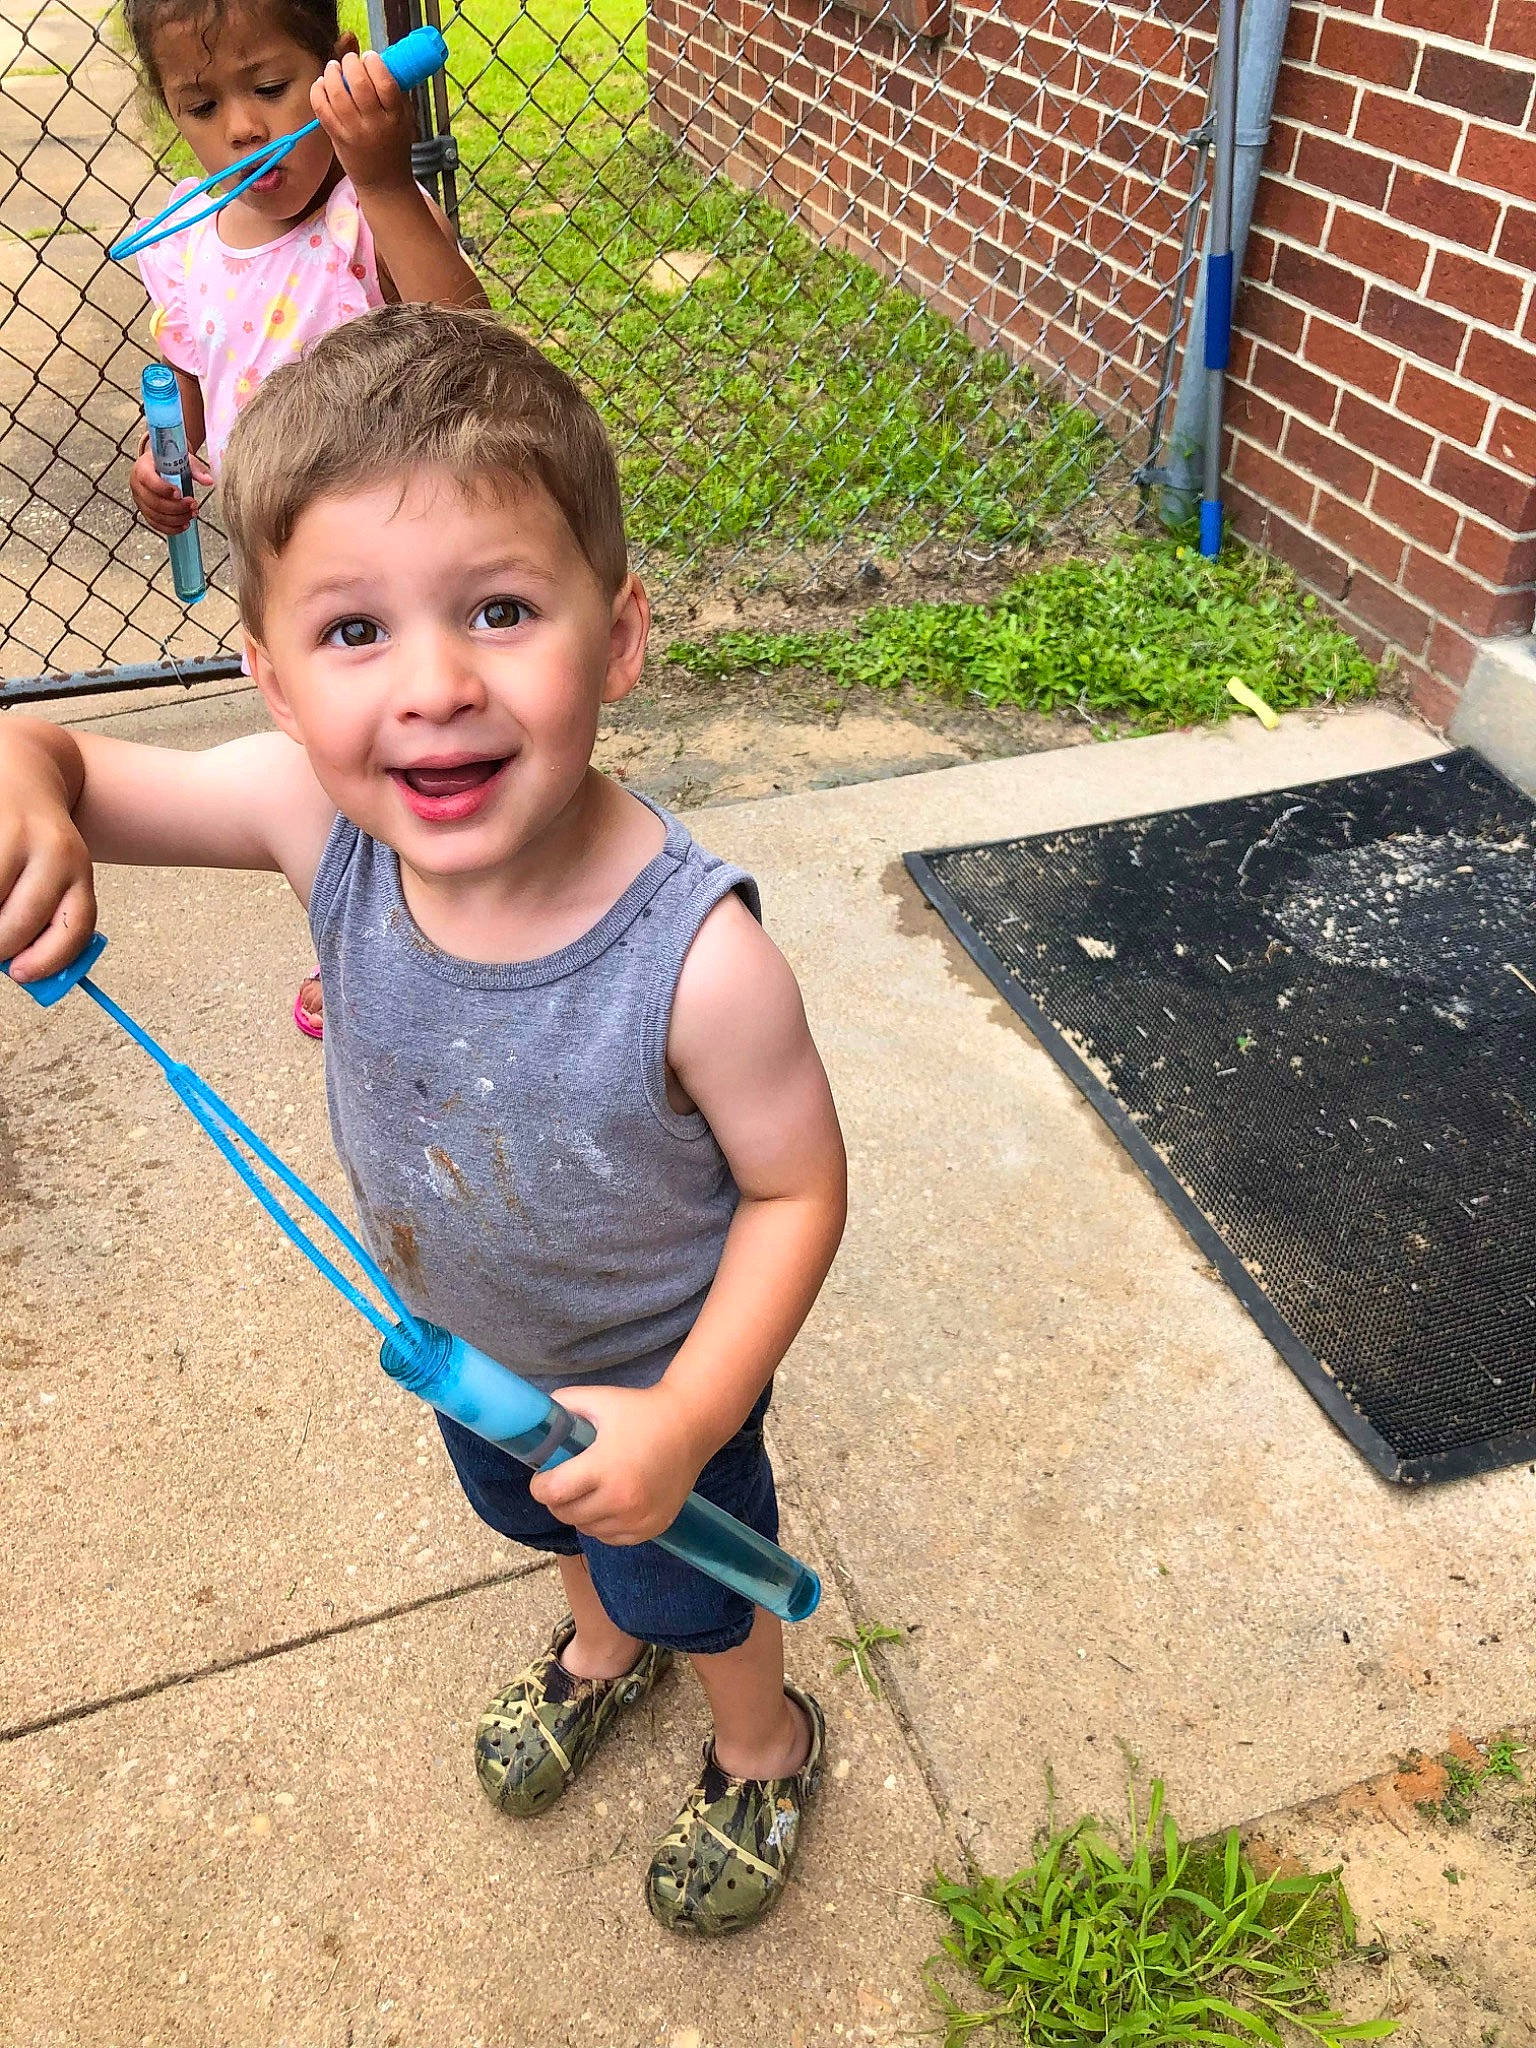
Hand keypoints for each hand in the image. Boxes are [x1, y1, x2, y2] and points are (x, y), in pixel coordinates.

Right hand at [0, 734, 94, 983]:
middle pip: (20, 922)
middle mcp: (52, 851)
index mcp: (77, 869)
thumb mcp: (52, 871)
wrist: (18, 766)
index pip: (72, 926)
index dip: (47, 959)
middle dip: (0, 946)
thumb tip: (20, 966)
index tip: (21, 975)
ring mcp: (13, 834)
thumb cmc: (31, 838)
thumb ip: (43, 915)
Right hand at [131, 440, 212, 536]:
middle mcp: (137, 485)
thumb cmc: (170, 462)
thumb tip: (209, 481)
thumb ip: (196, 470)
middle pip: (154, 502)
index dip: (163, 489)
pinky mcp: (145, 511)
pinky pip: (155, 524)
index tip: (180, 493)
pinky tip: (184, 525)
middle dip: (176, 507)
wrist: (160, 465)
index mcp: (142, 468)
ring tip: (192, 514)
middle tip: (193, 505)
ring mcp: (140, 500)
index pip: (148, 480)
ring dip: (177, 518)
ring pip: (155, 516)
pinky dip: (171, 528)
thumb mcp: (182, 460)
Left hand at [311, 50, 414, 196]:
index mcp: (395, 117)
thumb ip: (392, 92)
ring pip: (337, 94)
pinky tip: (322, 84)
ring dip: (332, 74)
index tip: (370, 57)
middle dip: (350, 63)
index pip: (385, 83)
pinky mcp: (337, 137)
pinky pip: (321, 108)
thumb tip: (374, 61)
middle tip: (349, 60)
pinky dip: (318, 91)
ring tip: (334, 69)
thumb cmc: (394, 145)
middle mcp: (374, 125)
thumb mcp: (403, 118)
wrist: (384, 182)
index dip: (375, 63)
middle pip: (359, 84)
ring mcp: (354, 132)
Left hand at [529, 1383, 711, 1546]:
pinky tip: (610, 1502)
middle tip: (565, 1481)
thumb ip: (562, 1405)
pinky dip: (603, 1524)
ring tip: (591, 1489)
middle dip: (558, 1499)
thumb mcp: (599, 1399)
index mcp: (604, 1467)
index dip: (540, 1485)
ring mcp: (638, 1519)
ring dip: (581, 1512)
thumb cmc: (642, 1411)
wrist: (691, 1426)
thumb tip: (536, 1421)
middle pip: (566, 1514)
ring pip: (587, 1529)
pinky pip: (611, 1538)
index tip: (543, 1475)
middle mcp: (621, 1499)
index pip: (553, 1493)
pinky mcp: (652, 1529)